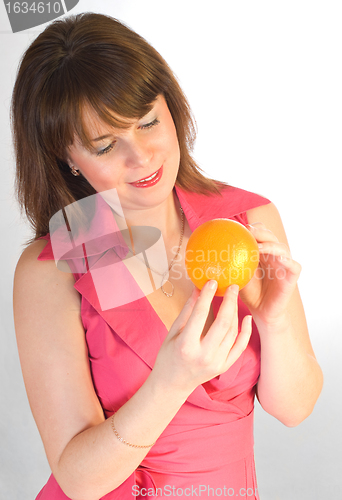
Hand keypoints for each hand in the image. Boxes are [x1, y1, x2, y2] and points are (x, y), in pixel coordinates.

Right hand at [151, 281, 251, 395]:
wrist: (172, 384)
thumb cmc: (168, 356)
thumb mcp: (173, 332)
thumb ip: (187, 311)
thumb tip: (198, 289)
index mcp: (186, 345)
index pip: (200, 314)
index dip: (207, 295)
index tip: (212, 281)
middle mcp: (204, 355)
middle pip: (222, 323)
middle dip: (229, 301)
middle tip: (232, 286)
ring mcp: (216, 363)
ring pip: (232, 332)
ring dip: (235, 312)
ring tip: (234, 297)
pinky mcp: (224, 367)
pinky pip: (239, 347)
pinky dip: (246, 332)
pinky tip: (247, 317)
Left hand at [239, 222, 301, 325]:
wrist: (261, 312)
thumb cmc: (248, 294)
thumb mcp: (237, 276)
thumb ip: (230, 264)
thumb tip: (209, 254)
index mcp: (262, 253)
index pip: (260, 233)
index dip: (252, 229)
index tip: (238, 229)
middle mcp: (274, 255)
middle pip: (271, 237)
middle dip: (260, 232)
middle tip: (248, 232)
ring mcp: (284, 265)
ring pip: (282, 248)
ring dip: (271, 245)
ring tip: (259, 247)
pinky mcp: (291, 277)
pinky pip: (294, 265)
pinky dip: (288, 260)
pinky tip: (278, 257)